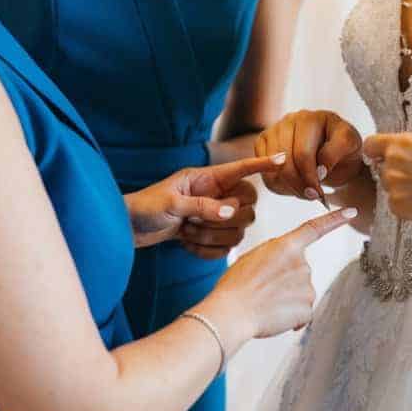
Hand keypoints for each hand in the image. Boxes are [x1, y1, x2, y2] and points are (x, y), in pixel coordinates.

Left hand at [126, 154, 283, 250]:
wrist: (128, 230)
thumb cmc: (145, 208)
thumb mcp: (171, 204)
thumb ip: (202, 206)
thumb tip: (231, 211)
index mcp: (207, 179)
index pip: (241, 169)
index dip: (262, 164)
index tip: (282, 159)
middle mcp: (215, 196)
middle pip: (247, 207)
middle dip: (225, 219)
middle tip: (195, 220)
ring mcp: (213, 217)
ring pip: (237, 231)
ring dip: (212, 237)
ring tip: (186, 233)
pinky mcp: (209, 236)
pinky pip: (225, 249)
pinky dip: (206, 251)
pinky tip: (187, 245)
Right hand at [209, 206, 357, 339]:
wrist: (232, 312)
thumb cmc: (236, 286)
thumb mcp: (253, 257)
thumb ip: (276, 255)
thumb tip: (286, 266)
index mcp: (285, 246)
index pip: (315, 228)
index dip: (335, 219)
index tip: (351, 212)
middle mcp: (301, 263)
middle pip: (301, 271)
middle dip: (286, 281)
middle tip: (264, 289)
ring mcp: (306, 286)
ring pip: (302, 293)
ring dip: (288, 300)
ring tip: (265, 303)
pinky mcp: (307, 308)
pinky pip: (303, 313)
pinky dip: (292, 318)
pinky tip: (275, 317)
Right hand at [254, 110, 364, 200]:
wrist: (336, 151)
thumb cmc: (344, 149)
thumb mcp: (349, 147)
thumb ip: (334, 153)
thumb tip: (318, 170)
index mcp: (310, 118)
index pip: (302, 154)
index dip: (310, 178)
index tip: (320, 194)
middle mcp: (289, 120)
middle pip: (284, 162)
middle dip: (299, 184)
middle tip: (312, 197)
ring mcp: (274, 130)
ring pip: (271, 168)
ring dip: (288, 187)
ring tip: (306, 192)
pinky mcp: (264, 143)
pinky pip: (263, 171)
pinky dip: (277, 185)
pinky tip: (294, 187)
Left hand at [362, 132, 411, 223]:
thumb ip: (409, 143)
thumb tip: (395, 147)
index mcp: (399, 143)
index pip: (370, 145)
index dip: (377, 151)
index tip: (384, 156)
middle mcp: (391, 164)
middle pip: (382, 168)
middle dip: (396, 171)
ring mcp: (394, 187)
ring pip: (390, 188)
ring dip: (402, 189)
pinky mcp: (399, 208)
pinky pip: (395, 205)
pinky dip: (408, 205)